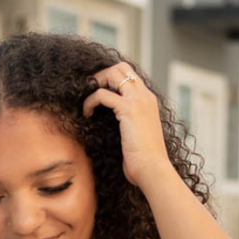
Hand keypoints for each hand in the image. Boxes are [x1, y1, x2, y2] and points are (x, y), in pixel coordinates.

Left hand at [82, 62, 172, 192]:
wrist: (152, 170)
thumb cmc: (144, 162)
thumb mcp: (138, 138)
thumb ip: (129, 126)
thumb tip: (116, 130)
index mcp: (148, 101)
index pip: (130, 77)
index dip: (112, 80)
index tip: (99, 94)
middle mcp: (145, 96)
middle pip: (121, 68)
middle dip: (102, 75)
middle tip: (90, 91)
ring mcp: (138, 100)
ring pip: (113, 73)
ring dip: (95, 83)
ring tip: (86, 101)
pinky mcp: (128, 109)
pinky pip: (102, 94)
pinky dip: (90, 101)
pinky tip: (86, 114)